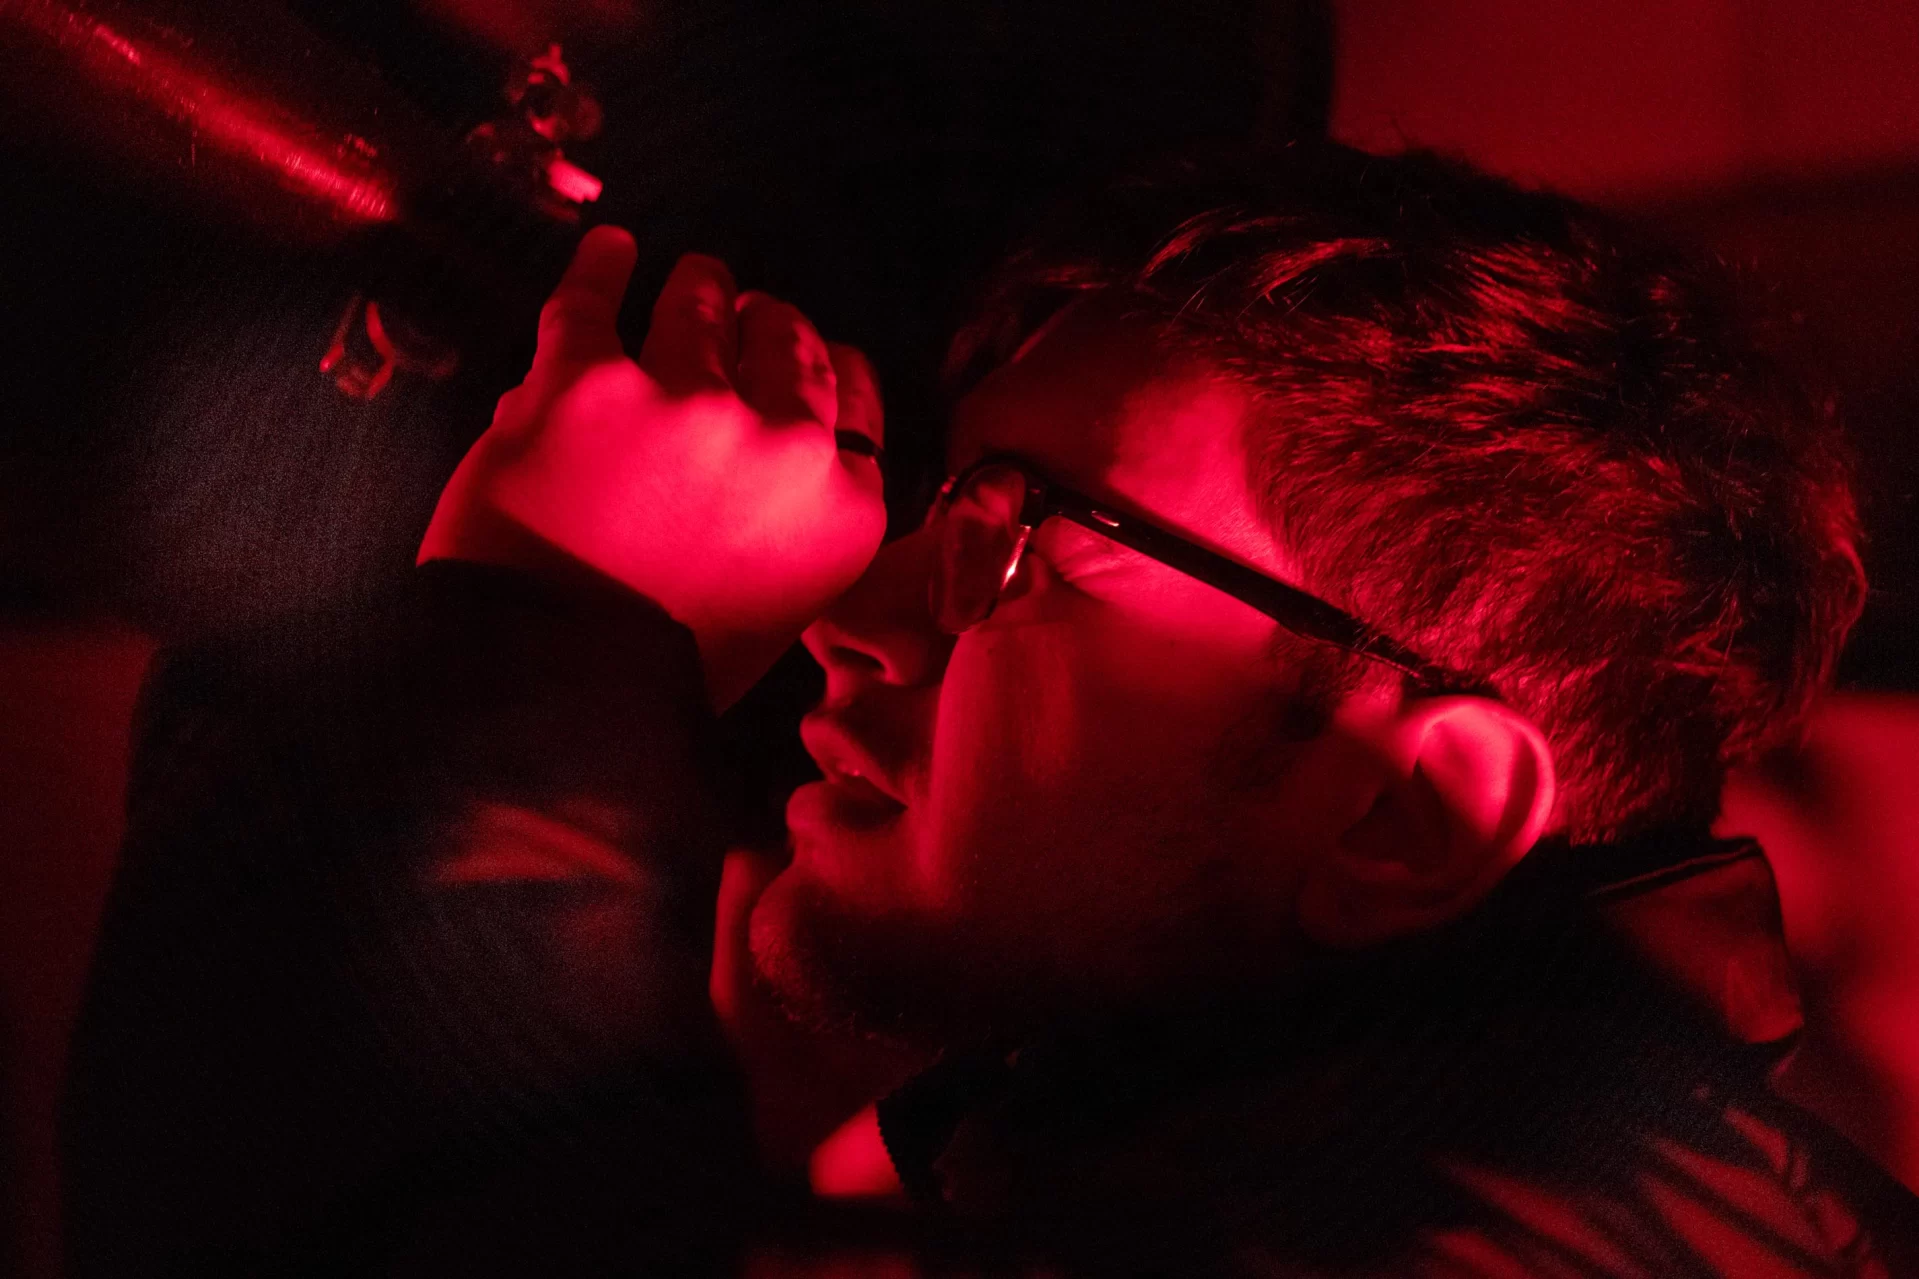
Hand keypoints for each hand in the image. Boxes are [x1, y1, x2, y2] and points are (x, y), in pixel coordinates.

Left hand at [420, 226, 887, 708]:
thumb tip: (772, 441)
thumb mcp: (779, 605)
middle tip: (742, 316)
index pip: (854, 397)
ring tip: (686, 280)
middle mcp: (782, 446)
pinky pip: (596, 293)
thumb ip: (795, 519)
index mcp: (840, 509)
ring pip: (702, 302)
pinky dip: (603, 263)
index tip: (799, 360)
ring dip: (697, 288)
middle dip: (765, 324)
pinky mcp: (585, 381)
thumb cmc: (662, 670)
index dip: (823, 369)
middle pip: (787, 341)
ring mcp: (685, 404)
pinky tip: (609, 249)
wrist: (553, 696)